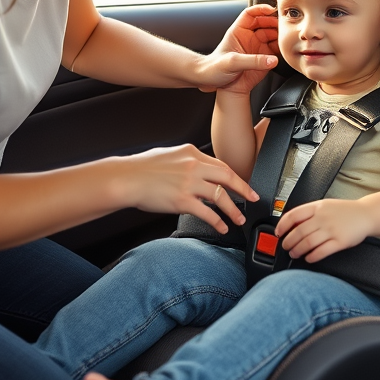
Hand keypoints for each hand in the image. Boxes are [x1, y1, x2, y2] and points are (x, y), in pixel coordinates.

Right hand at [124, 145, 257, 233]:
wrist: (125, 178)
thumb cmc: (141, 168)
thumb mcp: (168, 154)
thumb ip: (186, 160)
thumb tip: (198, 168)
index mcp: (191, 152)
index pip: (220, 164)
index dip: (234, 176)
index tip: (241, 183)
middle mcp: (193, 165)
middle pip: (228, 176)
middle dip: (244, 188)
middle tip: (253, 197)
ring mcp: (189, 183)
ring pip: (221, 196)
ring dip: (234, 209)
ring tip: (239, 219)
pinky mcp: (182, 200)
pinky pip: (207, 213)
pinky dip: (218, 221)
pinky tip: (222, 227)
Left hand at [196, 4, 278, 92]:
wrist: (220, 88)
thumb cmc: (216, 70)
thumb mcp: (232, 62)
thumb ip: (253, 61)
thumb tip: (272, 60)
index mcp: (238, 31)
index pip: (250, 14)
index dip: (261, 9)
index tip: (271, 9)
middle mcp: (249, 37)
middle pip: (265, 23)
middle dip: (275, 22)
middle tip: (284, 26)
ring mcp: (257, 48)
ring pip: (273, 36)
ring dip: (280, 36)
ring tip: (287, 38)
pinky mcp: (264, 59)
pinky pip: (276, 50)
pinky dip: (282, 49)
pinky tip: (286, 50)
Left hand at [275, 199, 373, 263]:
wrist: (365, 214)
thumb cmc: (344, 211)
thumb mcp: (325, 205)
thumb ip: (309, 213)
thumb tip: (291, 224)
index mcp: (317, 207)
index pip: (293, 215)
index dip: (282, 225)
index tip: (278, 233)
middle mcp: (323, 218)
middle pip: (298, 232)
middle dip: (288, 242)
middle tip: (285, 247)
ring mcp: (332, 230)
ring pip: (308, 243)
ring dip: (298, 250)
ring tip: (295, 253)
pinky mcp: (340, 242)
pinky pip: (322, 251)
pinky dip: (312, 256)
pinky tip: (309, 258)